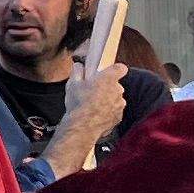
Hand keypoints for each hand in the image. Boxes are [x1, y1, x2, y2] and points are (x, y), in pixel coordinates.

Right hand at [43, 63, 130, 178]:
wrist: (82, 126)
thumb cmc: (78, 103)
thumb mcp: (72, 83)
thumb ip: (77, 71)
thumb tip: (79, 66)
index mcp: (109, 79)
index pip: (120, 68)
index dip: (114, 69)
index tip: (107, 72)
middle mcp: (118, 90)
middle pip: (116, 85)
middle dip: (106, 87)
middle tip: (92, 91)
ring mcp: (120, 104)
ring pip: (115, 99)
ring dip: (107, 100)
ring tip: (92, 105)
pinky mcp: (118, 117)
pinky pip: (114, 111)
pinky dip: (107, 112)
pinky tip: (95, 115)